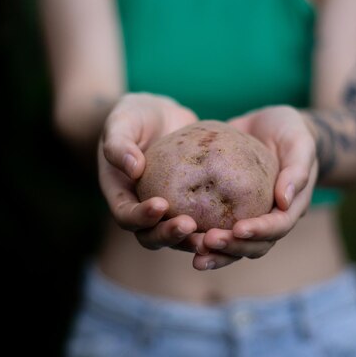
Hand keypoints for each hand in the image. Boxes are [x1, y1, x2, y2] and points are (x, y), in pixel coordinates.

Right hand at [98, 93, 201, 251]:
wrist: (160, 116)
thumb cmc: (134, 117)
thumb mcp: (121, 122)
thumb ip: (119, 144)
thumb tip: (133, 168)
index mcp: (122, 196)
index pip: (127, 216)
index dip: (141, 217)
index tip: (161, 205)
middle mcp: (143, 210)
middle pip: (152, 236)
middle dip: (170, 235)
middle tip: (189, 225)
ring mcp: (168, 211)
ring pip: (179, 236)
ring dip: (194, 240)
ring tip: (214, 236)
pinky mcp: (191, 206)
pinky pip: (203, 220)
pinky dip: (216, 226)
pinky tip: (237, 222)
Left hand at [191, 105, 317, 270]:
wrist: (270, 125)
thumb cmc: (290, 132)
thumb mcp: (300, 142)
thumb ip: (296, 170)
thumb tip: (285, 202)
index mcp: (289, 208)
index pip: (277, 227)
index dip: (259, 232)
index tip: (238, 229)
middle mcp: (268, 219)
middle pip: (253, 246)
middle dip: (231, 247)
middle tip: (207, 241)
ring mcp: (247, 217)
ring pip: (233, 245)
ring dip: (215, 253)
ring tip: (194, 254)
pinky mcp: (226, 210)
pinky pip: (213, 225)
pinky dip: (198, 234)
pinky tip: (176, 231)